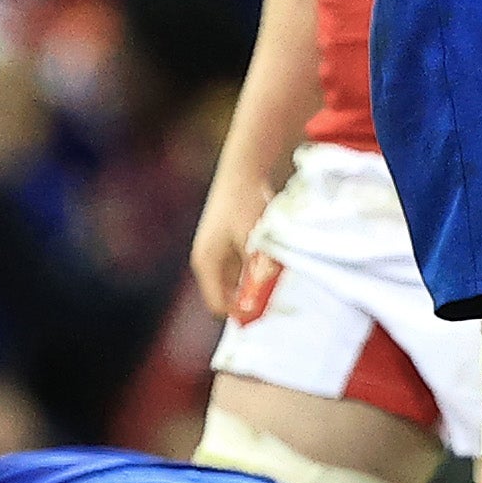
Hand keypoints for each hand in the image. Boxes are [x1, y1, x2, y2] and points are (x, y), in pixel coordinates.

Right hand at [189, 173, 276, 318]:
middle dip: (250, 299)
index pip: (218, 304)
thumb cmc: (246, 202)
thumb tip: (262, 295)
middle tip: (276, 297)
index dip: (241, 313)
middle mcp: (207, 260)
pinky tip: (272, 259)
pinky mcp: (227, 244)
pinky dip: (256, 270)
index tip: (266, 313)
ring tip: (275, 272)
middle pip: (227, 296)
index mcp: (206, 262)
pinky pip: (241, 269)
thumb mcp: (256, 238)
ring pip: (236, 283)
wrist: (244, 170)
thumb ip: (259, 268)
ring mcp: (216, 253)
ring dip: (255, 283)